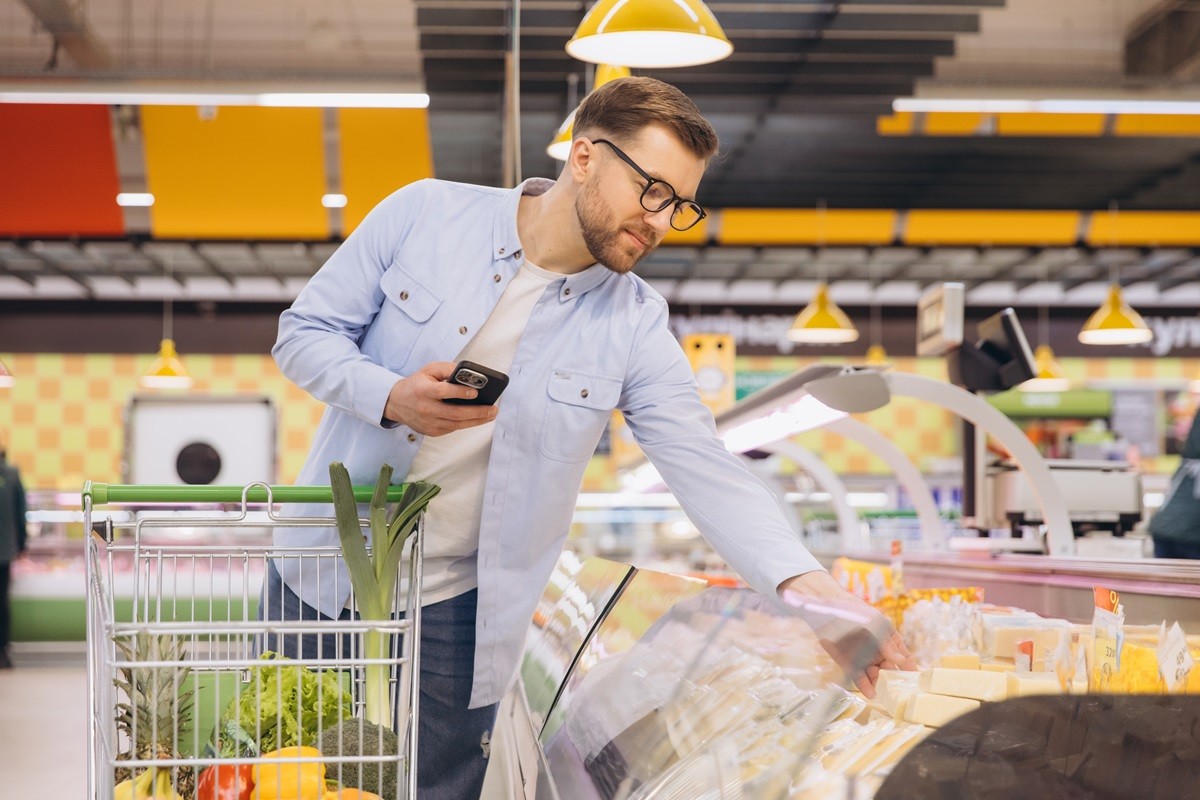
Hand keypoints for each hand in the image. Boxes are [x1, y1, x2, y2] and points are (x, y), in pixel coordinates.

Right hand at [384, 362, 498, 435]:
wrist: (397, 403)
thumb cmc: (416, 385)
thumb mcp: (429, 370)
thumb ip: (447, 368)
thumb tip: (466, 373)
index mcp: (423, 390)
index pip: (443, 392)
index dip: (460, 392)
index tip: (476, 392)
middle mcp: (426, 408)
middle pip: (454, 413)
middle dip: (477, 412)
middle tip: (493, 409)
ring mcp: (429, 422)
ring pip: (456, 424)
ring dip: (476, 420)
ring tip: (491, 414)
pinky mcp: (431, 431)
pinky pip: (452, 428)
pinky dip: (466, 423)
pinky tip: (477, 418)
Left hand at [778, 570, 915, 698]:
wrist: (827, 608)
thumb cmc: (855, 611)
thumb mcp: (875, 625)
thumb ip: (886, 644)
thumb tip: (900, 660)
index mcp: (887, 638)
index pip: (903, 656)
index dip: (909, 668)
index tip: (915, 682)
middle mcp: (876, 650)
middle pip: (888, 669)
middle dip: (892, 680)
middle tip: (897, 692)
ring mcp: (862, 656)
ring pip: (874, 675)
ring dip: (878, 684)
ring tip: (882, 694)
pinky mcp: (847, 662)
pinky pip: (858, 676)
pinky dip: (864, 685)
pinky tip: (870, 692)